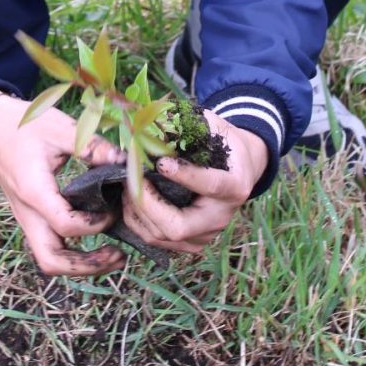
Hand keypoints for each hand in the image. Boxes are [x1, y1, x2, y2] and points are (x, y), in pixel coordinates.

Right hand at [0, 89, 128, 276]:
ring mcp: (26, 218)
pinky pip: (49, 245)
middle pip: (52, 260)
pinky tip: (95, 239)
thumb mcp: (60, 128)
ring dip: (80, 265)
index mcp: (34, 192)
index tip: (114, 211)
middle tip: (118, 256)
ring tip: (111, 256)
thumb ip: (93, 147)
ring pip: (49, 258)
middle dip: (87, 266)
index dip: (95, 224)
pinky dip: (72, 252)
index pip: (66, 226)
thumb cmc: (22, 124)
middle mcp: (27, 213)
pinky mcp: (30, 217)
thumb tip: (126, 161)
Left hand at [122, 111, 268, 255]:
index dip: (186, 176)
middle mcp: (221, 217)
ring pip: (162, 236)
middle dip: (147, 204)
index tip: (161, 163)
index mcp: (235, 186)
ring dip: (136, 212)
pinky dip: (138, 222)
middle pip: (178, 226)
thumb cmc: (223, 144)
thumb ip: (188, 124)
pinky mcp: (191, 243)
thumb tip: (151, 122)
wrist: (239, 171)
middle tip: (129, 180)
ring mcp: (205, 235)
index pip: (211, 186)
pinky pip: (157, 241)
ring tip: (127, 186)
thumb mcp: (214, 127)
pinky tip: (131, 200)